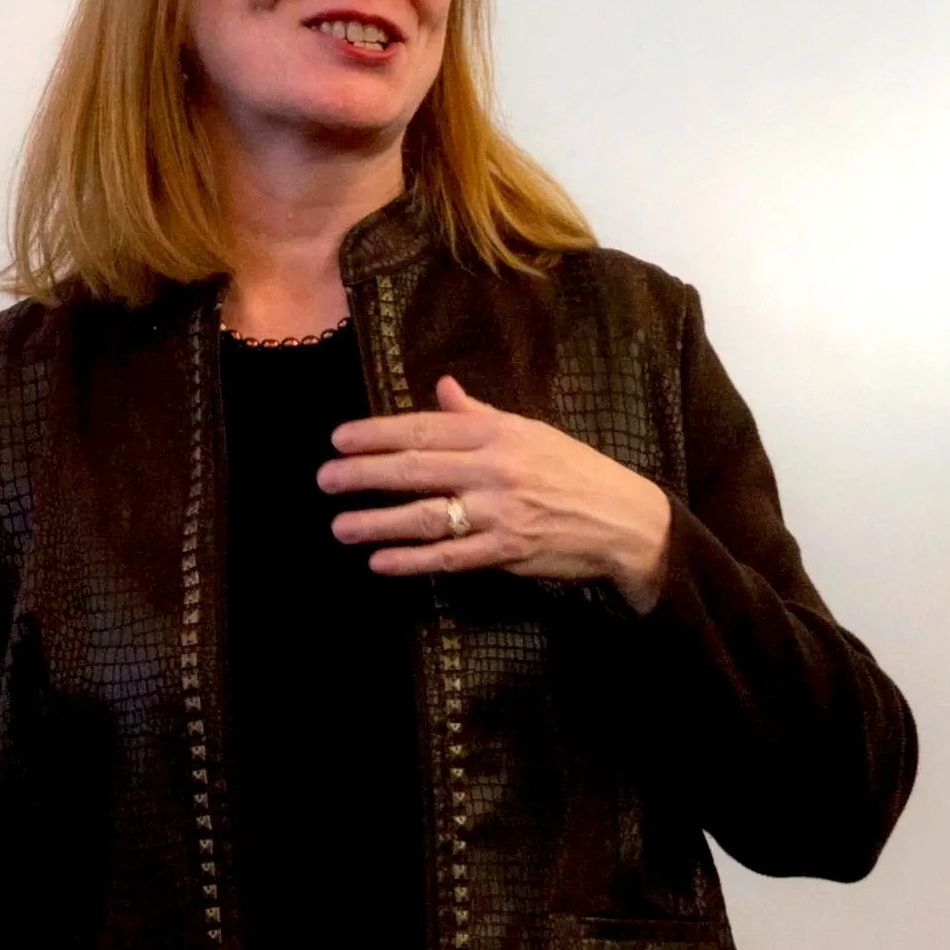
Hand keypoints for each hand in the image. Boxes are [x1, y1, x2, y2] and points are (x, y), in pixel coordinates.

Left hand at [319, 375, 672, 613]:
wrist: (625, 519)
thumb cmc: (576, 470)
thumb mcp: (532, 430)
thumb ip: (481, 414)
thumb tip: (442, 388)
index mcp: (498, 433)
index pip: (425, 429)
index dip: (376, 434)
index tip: (339, 439)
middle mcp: (495, 469)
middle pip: (416, 469)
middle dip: (364, 474)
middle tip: (325, 479)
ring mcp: (500, 512)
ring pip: (426, 515)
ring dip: (377, 521)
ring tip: (340, 524)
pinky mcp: (507, 551)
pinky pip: (449, 557)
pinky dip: (412, 560)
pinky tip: (380, 561)